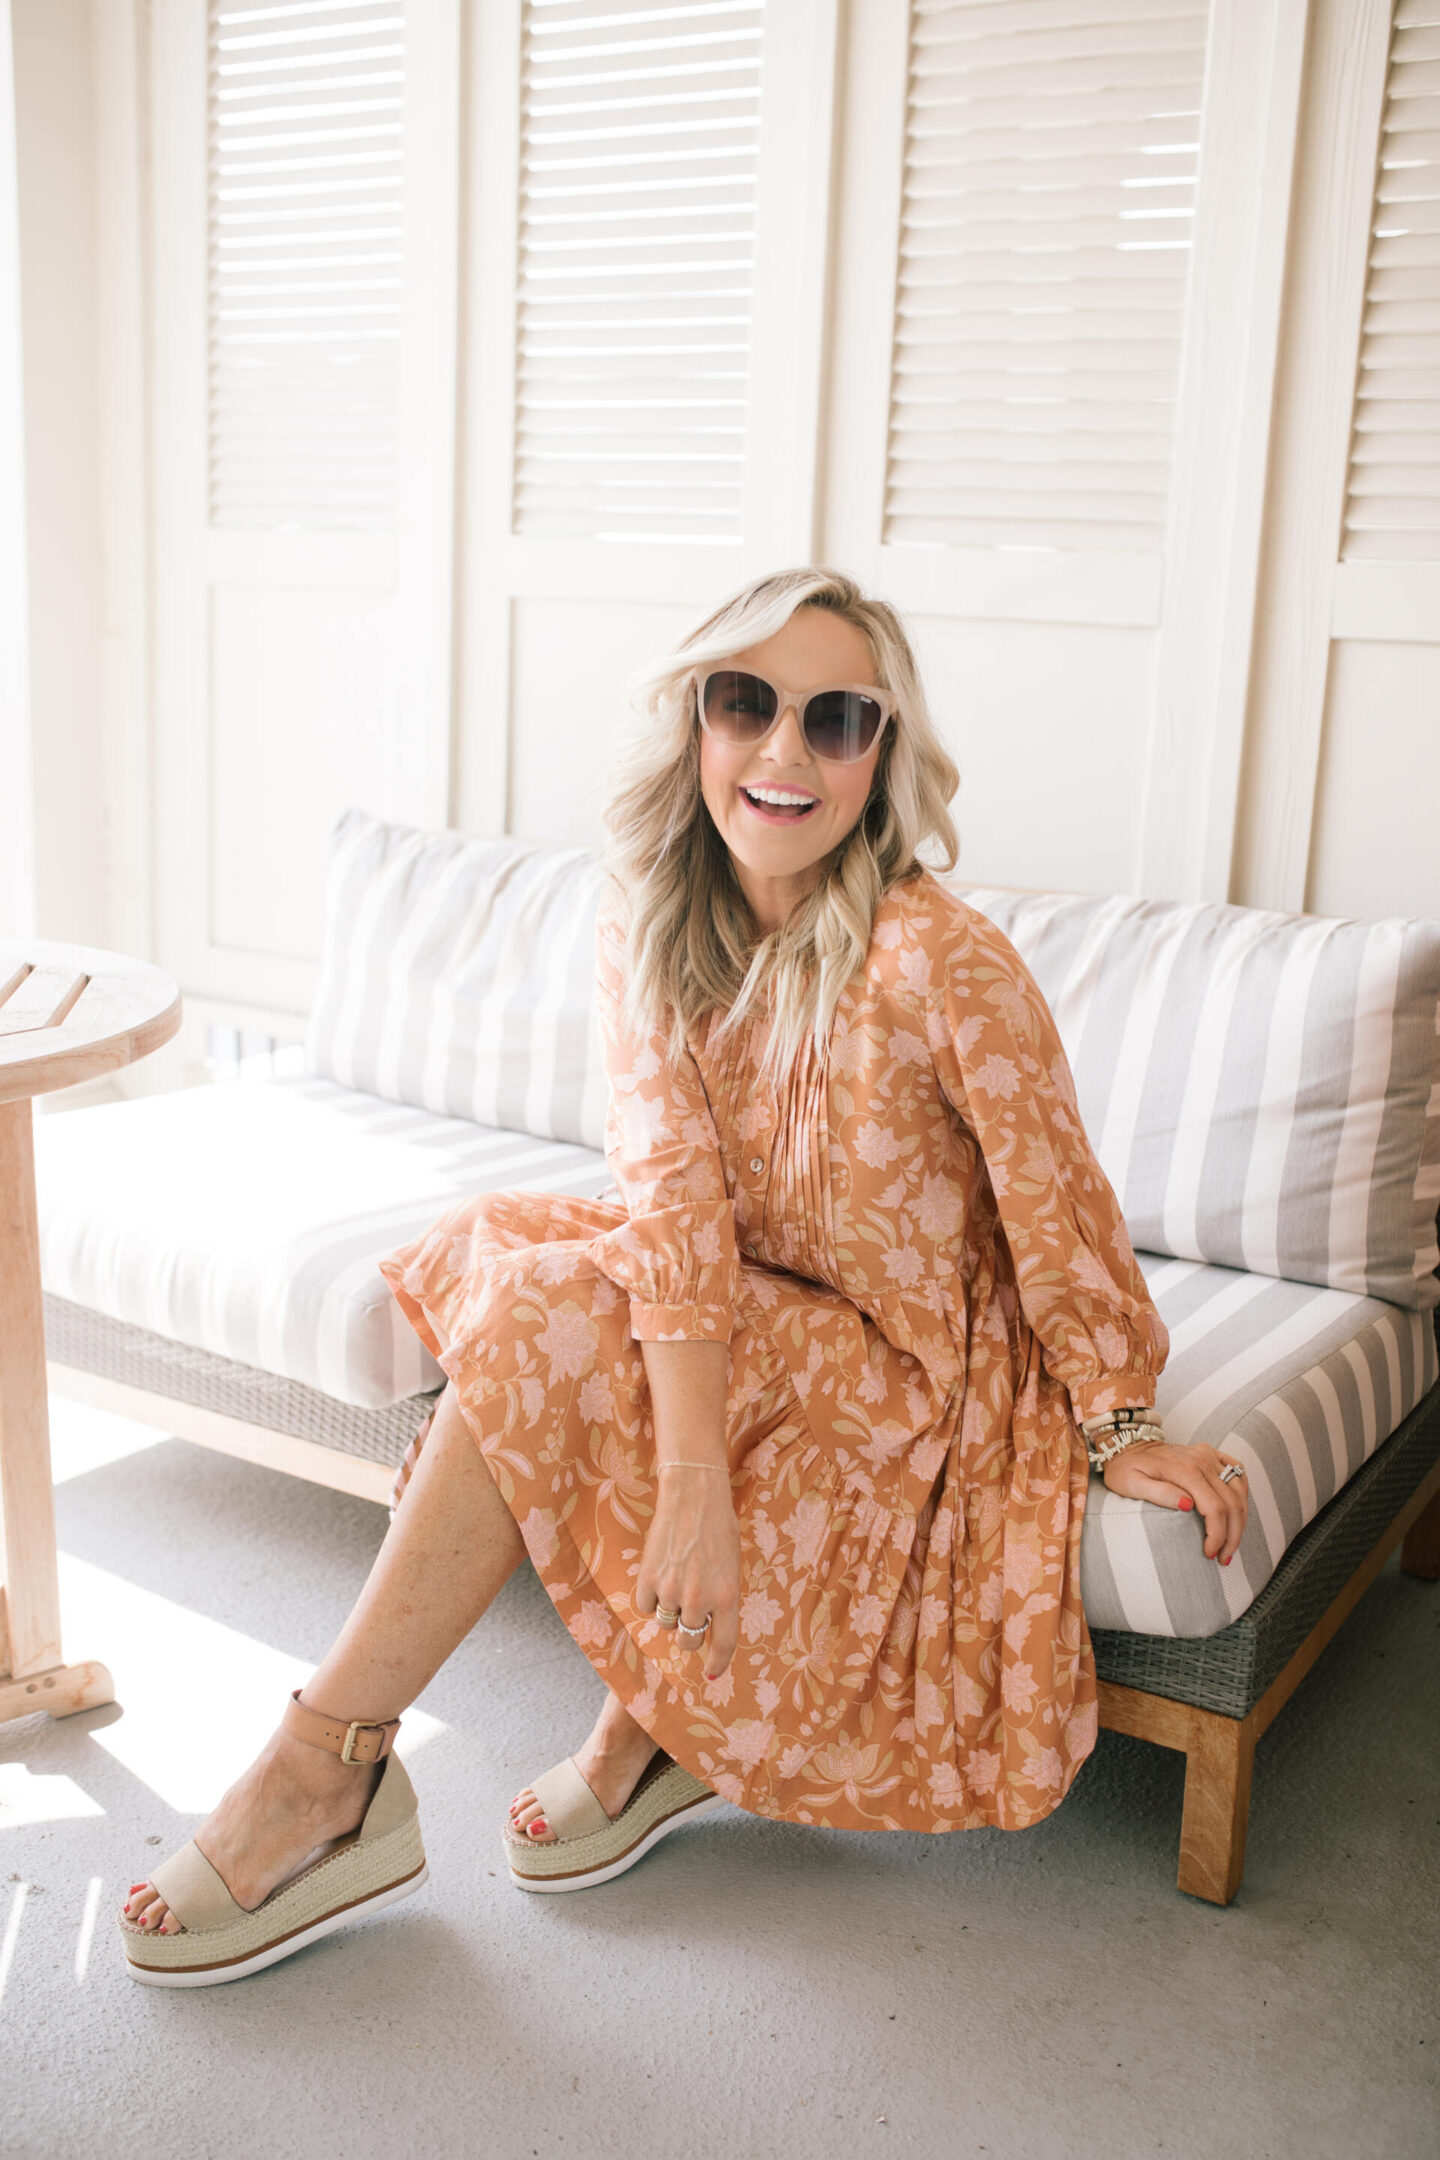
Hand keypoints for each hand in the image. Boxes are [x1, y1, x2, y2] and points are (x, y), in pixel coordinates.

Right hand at [634, 1470, 741, 1679]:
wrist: (692, 1494)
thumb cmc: (718, 1527)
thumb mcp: (731, 1565)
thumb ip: (721, 1597)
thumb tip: (707, 1625)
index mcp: (729, 1596)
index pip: (724, 1644)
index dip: (718, 1662)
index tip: (712, 1673)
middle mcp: (700, 1598)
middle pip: (689, 1640)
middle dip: (689, 1633)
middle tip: (690, 1614)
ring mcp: (672, 1590)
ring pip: (666, 1624)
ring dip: (670, 1612)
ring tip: (676, 1582)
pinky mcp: (649, 1579)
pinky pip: (646, 1607)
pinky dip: (651, 1598)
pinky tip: (659, 1575)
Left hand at [1101, 1439, 1247, 1565]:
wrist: (1127, 1444)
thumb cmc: (1126, 1468)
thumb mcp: (1131, 1484)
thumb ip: (1159, 1494)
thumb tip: (1187, 1505)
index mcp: (1185, 1471)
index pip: (1215, 1509)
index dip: (1217, 1535)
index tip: (1210, 1554)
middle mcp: (1202, 1461)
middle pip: (1233, 1504)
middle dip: (1232, 1536)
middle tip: (1223, 1557)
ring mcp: (1209, 1456)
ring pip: (1240, 1493)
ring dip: (1240, 1521)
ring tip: (1231, 1543)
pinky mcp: (1212, 1454)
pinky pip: (1239, 1474)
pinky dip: (1243, 1496)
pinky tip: (1238, 1513)